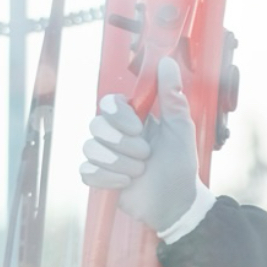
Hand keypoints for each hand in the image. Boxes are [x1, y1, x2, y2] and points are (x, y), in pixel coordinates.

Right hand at [80, 56, 201, 231]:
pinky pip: (86, 171)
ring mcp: (104, 156)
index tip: (137, 127)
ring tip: (139, 172)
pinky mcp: (98, 177)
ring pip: (90, 149)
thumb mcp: (180, 130)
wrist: (177, 203)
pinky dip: (108, 179)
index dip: (118, 114)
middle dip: (123, 144)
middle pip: (96, 125)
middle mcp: (115, 135)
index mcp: (133, 120)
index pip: (108, 103)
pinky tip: (125, 183)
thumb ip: (172, 97)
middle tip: (146, 156)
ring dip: (119, 163)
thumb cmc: (180, 165)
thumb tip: (167, 62)